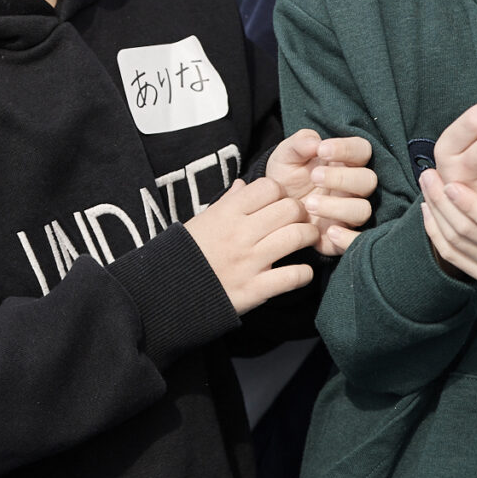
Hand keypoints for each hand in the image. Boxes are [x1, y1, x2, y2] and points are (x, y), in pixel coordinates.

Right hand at [185, 178, 320, 313]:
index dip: (279, 193)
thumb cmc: (187, 253)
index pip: (269, 186)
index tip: (278, 203)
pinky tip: (300, 272)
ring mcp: (249, 261)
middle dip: (300, 213)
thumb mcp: (202, 221)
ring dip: (309, 237)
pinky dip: (304, 273)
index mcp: (226, 213)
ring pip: (297, 236)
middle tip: (299, 221)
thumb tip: (243, 184)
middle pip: (290, 208)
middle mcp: (240, 233)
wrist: (168, 293)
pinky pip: (294, 275)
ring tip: (307, 240)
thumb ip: (227, 202)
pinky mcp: (255, 289)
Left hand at [261, 130, 379, 255]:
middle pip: (368, 181)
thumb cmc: (286, 177)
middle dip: (342, 178)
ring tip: (309, 204)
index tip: (322, 150)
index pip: (362, 150)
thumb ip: (299, 143)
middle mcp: (353, 188)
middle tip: (314, 177)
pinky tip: (328, 233)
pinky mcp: (343, 238)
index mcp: (346, 162)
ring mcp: (349, 213)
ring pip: (363, 210)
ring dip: (339, 207)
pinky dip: (348, 239)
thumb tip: (315, 142)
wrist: (270, 210)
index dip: (347, 149)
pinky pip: (357, 241)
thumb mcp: (286, 156)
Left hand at [419, 161, 476, 285]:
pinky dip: (435, 230)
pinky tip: (427, 208)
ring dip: (436, 211)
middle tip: (428, 175)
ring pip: (455, 243)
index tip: (451, 184)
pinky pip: (451, 254)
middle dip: (443, 203)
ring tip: (427, 185)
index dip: (471, 205)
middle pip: (469, 232)